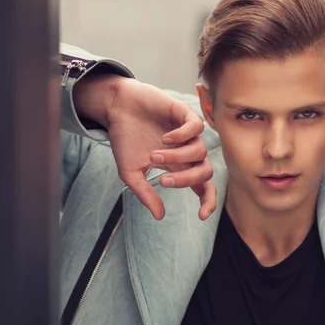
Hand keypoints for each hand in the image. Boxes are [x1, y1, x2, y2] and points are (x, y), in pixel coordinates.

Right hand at [75, 75, 215, 220]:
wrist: (116, 108)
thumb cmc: (125, 138)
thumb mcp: (131, 171)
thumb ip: (146, 193)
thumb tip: (160, 216)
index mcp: (178, 166)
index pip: (202, 186)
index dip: (207, 201)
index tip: (201, 215)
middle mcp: (187, 151)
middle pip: (205, 173)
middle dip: (187, 180)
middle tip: (163, 181)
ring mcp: (187, 133)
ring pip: (200, 152)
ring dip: (178, 158)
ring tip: (154, 155)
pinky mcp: (184, 113)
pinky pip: (197, 128)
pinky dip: (183, 135)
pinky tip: (166, 138)